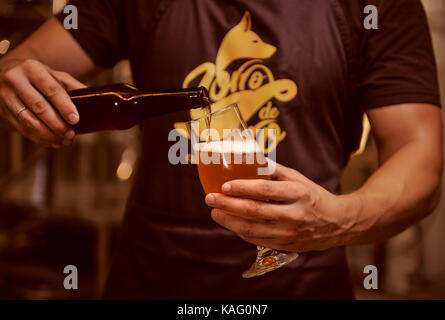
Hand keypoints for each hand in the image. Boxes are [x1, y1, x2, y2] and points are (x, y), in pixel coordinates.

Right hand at [0, 58, 85, 147]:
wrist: (4, 74)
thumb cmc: (37, 76)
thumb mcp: (54, 74)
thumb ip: (72, 85)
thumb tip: (93, 99)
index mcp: (32, 68)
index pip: (50, 89)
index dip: (64, 106)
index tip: (75, 120)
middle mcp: (15, 81)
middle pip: (39, 107)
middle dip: (57, 125)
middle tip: (71, 134)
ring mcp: (6, 97)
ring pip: (29, 121)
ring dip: (49, 135)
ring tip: (64, 140)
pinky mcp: (3, 112)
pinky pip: (22, 130)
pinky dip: (40, 139)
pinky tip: (53, 142)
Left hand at [204, 162, 360, 251]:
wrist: (337, 223)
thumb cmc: (313, 197)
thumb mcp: (299, 179)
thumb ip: (276, 171)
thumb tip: (252, 160)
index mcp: (298, 194)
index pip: (265, 190)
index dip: (243, 188)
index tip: (224, 186)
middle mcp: (294, 215)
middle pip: (255, 211)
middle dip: (228, 205)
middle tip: (210, 199)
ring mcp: (290, 233)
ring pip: (253, 229)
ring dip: (230, 221)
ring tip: (215, 213)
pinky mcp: (286, 245)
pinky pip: (258, 240)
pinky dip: (241, 232)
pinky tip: (231, 223)